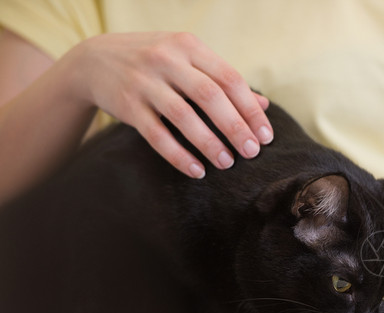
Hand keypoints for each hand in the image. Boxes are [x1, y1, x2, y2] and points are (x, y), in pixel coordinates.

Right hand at [66, 32, 272, 177]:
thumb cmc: (154, 61)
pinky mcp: (127, 105)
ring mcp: (144, 82)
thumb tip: (263, 105)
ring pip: (184, 116)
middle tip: (252, 153)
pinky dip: (178, 155)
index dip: (251, 109)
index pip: (229, 78)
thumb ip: (223, 80)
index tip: (266, 135)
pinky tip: (197, 170)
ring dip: (209, 143)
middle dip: (236, 128)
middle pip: (210, 96)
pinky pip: (156, 135)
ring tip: (228, 163)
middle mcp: (166, 60)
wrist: (93, 59)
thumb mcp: (187, 60)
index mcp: (188, 46)